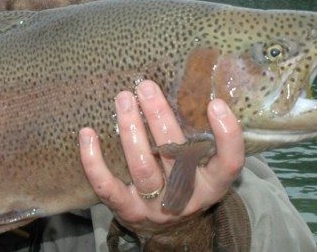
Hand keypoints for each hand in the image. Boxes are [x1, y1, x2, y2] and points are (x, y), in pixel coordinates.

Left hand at [77, 81, 245, 236]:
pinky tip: (87, 134)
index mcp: (212, 184)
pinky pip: (107, 186)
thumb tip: (181, 85)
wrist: (169, 230)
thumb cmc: (186, 183)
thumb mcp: (202, 166)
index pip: (229, 163)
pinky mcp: (128, 211)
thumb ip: (198, 136)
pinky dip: (94, 160)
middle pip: (176, 156)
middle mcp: (187, 197)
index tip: (215, 104)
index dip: (227, 136)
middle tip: (146, 87)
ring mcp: (156, 207)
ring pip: (142, 167)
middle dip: (159, 117)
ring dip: (130, 130)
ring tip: (124, 100)